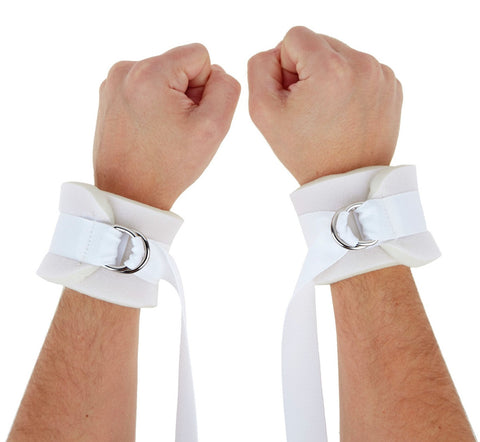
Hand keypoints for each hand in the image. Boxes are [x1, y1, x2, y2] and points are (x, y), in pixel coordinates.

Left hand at [93, 44, 240, 209]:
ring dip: (170, 100)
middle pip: (179, 65)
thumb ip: (226, 88)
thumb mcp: (214, 128)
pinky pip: (146, 88)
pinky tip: (150, 131)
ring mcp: (112, 82)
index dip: (205, 88)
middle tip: (176, 129)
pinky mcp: (108, 95)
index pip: (199, 55)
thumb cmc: (170, 166)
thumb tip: (216, 72)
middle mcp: (125, 70)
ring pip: (164, 77)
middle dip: (186, 94)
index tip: (190, 117)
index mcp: (150, 72)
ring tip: (162, 132)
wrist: (129, 193)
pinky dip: (153, 105)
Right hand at [248, 26, 402, 184]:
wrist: (345, 181)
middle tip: (310, 107)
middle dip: (308, 69)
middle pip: (320, 42)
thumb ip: (260, 67)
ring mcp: (382, 74)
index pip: (295, 36)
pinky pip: (360, 70)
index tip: (295, 96)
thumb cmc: (304, 151)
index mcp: (331, 68)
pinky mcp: (392, 85)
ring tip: (328, 112)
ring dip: (329, 76)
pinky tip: (345, 112)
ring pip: (340, 55)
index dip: (285, 66)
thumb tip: (276, 52)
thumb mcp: (263, 112)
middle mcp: (362, 63)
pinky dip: (349, 85)